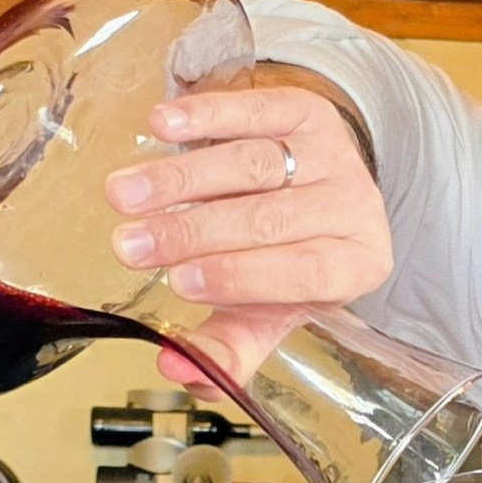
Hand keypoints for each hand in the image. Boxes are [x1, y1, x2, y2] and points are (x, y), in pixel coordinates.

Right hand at [103, 81, 391, 386]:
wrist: (322, 191)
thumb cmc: (289, 262)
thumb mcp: (271, 310)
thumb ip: (230, 345)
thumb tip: (177, 373)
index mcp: (359, 265)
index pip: (305, 272)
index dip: (242, 276)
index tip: (179, 283)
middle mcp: (356, 207)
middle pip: (269, 219)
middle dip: (192, 233)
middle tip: (130, 246)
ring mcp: (333, 154)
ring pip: (252, 164)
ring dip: (181, 179)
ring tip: (123, 196)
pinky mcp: (307, 111)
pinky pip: (254, 109)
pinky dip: (206, 116)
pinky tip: (161, 124)